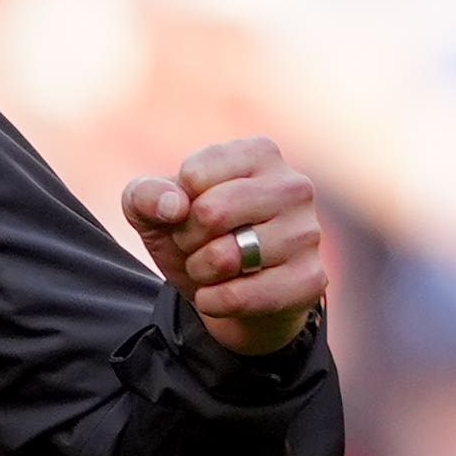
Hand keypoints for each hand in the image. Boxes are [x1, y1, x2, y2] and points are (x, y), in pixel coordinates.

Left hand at [119, 136, 325, 356]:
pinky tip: (220, 296)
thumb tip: (173, 206)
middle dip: (187, 238)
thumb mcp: (154, 209)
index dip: (177, 204)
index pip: (194, 175)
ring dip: (201, 271)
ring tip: (214, 268)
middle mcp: (294, 186)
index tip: (190, 212)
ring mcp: (307, 233)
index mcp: (260, 153)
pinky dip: (214, 302)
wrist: (228, 293)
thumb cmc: (195, 235)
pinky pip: (242, 296)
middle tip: (198, 245)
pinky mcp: (310, 279)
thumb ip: (145, 194)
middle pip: (210, 212)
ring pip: (225, 256)